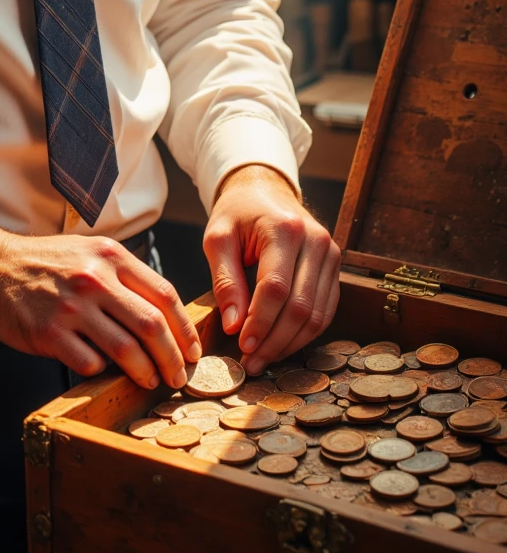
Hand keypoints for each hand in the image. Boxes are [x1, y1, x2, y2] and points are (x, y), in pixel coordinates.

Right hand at [0, 227, 202, 389]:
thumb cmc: (46, 262)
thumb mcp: (90, 252)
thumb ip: (124, 276)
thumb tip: (164, 313)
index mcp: (110, 257)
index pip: (164, 295)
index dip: (185, 328)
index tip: (193, 349)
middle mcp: (94, 279)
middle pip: (151, 326)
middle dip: (173, 357)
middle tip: (179, 375)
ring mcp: (72, 308)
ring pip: (125, 350)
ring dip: (145, 372)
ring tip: (151, 381)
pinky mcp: (50, 333)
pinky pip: (90, 363)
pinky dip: (102, 371)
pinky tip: (103, 370)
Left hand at [203, 164, 340, 376]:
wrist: (265, 189)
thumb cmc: (237, 213)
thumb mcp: (218, 238)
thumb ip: (225, 281)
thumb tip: (234, 326)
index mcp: (285, 229)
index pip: (275, 288)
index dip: (259, 323)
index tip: (241, 346)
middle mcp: (316, 241)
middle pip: (300, 306)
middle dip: (274, 341)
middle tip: (250, 362)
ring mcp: (331, 254)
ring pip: (317, 315)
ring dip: (290, 343)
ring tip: (263, 359)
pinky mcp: (335, 268)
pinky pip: (325, 311)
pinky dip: (305, 333)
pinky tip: (282, 344)